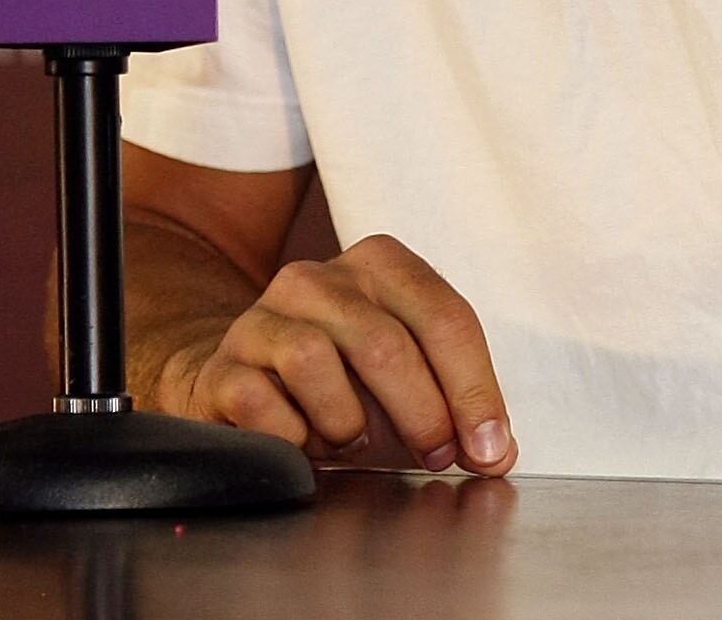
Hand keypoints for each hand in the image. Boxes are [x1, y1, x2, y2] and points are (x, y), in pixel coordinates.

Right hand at [154, 233, 515, 474]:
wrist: (246, 380)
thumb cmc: (343, 382)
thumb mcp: (406, 380)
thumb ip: (456, 406)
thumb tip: (497, 452)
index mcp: (378, 265)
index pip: (445, 318)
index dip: (475, 390)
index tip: (489, 449)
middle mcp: (317, 279)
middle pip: (384, 343)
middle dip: (422, 414)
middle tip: (435, 456)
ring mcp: (262, 316)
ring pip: (313, 362)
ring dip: (346, 422)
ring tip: (352, 442)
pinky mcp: (223, 363)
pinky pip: (258, 401)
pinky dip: (290, 435)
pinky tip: (303, 443)